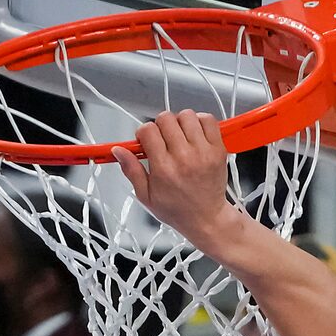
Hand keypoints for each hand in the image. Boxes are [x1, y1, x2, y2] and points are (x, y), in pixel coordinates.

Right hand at [112, 110, 232, 251]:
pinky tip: (195, 135)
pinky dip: (200, 122)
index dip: (144, 133)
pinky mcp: (218, 150)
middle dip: (161, 126)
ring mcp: (203, 153)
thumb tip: (118, 151)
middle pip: (166, 118)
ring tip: (181, 139)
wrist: (207, 219)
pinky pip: (208, 119)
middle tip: (164, 141)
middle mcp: (184, 158)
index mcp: (164, 169)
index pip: (148, 130)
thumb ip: (131, 171)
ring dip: (181, 123)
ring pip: (186, 115)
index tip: (147, 143)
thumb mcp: (147, 196)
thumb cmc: (177, 209)